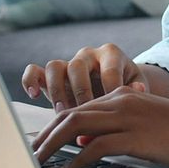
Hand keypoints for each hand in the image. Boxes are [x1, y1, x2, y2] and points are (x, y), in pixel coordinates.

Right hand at [22, 43, 149, 110]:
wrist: (117, 84)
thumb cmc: (128, 85)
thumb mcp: (136, 84)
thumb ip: (136, 88)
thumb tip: (137, 91)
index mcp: (110, 54)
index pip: (108, 69)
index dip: (109, 89)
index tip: (111, 110)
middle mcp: (88, 55)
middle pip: (78, 66)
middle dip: (81, 92)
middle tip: (85, 113)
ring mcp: (68, 63)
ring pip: (55, 66)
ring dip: (58, 91)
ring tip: (63, 112)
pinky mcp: (52, 75)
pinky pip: (35, 70)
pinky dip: (31, 80)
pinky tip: (35, 95)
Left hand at [31, 87, 168, 167]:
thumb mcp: (144, 123)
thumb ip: (115, 128)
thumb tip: (83, 145)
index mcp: (122, 94)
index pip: (78, 107)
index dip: (53, 127)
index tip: (38, 145)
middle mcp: (122, 100)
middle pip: (71, 114)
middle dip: (45, 136)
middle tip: (28, 156)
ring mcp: (129, 116)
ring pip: (78, 126)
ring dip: (52, 146)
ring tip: (37, 164)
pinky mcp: (138, 136)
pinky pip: (97, 147)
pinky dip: (77, 160)